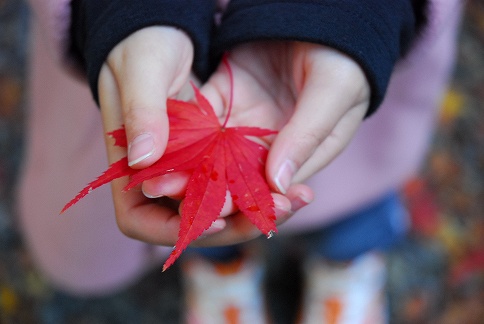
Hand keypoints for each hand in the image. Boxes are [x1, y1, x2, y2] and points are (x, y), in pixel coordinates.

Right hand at [97, 27, 304, 246]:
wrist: (161, 24)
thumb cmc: (141, 41)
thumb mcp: (141, 69)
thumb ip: (142, 112)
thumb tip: (145, 161)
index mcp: (129, 161)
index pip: (138, 219)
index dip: (171, 230)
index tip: (213, 220)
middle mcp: (158, 171)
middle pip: (187, 220)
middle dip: (231, 223)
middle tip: (274, 211)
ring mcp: (186, 163)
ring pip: (216, 203)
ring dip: (252, 207)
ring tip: (293, 200)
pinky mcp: (211, 149)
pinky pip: (234, 176)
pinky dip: (258, 182)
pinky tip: (292, 182)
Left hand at [143, 41, 368, 245]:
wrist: (319, 12)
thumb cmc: (342, 54)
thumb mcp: (334, 90)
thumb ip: (308, 135)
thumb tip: (278, 183)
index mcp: (306, 152)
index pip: (275, 189)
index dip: (249, 203)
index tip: (221, 213)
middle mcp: (273, 146)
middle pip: (239, 180)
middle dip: (209, 193)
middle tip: (179, 198)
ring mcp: (247, 124)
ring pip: (214, 156)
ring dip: (188, 171)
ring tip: (162, 183)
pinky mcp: (226, 98)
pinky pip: (200, 122)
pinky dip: (181, 135)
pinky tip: (162, 147)